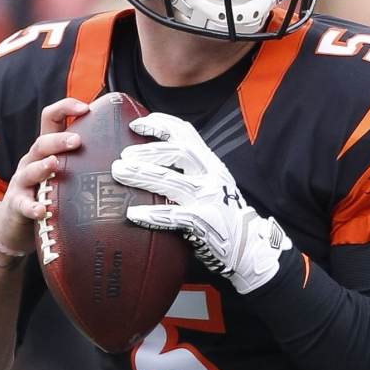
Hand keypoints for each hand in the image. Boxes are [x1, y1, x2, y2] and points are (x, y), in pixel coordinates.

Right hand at [0, 98, 87, 254]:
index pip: (52, 119)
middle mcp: (32, 161)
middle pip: (42, 143)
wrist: (14, 222)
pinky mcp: (17, 205)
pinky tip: (41, 210)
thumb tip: (124, 154)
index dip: (65, 108)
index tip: (86, 107)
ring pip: (29, 171)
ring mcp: (22, 183)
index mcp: (46, 149)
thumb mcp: (63, 171)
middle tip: (77, 140)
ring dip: (42, 167)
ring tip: (54, 164)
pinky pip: (23, 205)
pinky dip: (32, 207)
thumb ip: (83, 160)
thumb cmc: (46, 192)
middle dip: (58, 140)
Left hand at [110, 112, 291, 293]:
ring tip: (120, 173)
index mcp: (210, 163)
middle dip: (149, 150)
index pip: (187, 133)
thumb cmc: (223, 215)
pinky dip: (152, 214)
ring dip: (143, 175)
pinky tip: (134, 213)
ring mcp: (210, 198)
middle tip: (123, 157)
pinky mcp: (205, 222)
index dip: (161, 124)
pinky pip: (175, 216)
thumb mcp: (211, 184)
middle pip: (179, 153)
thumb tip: (153, 160)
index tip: (137, 124)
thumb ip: (190, 171)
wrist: (249, 246)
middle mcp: (211, 176)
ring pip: (173, 181)